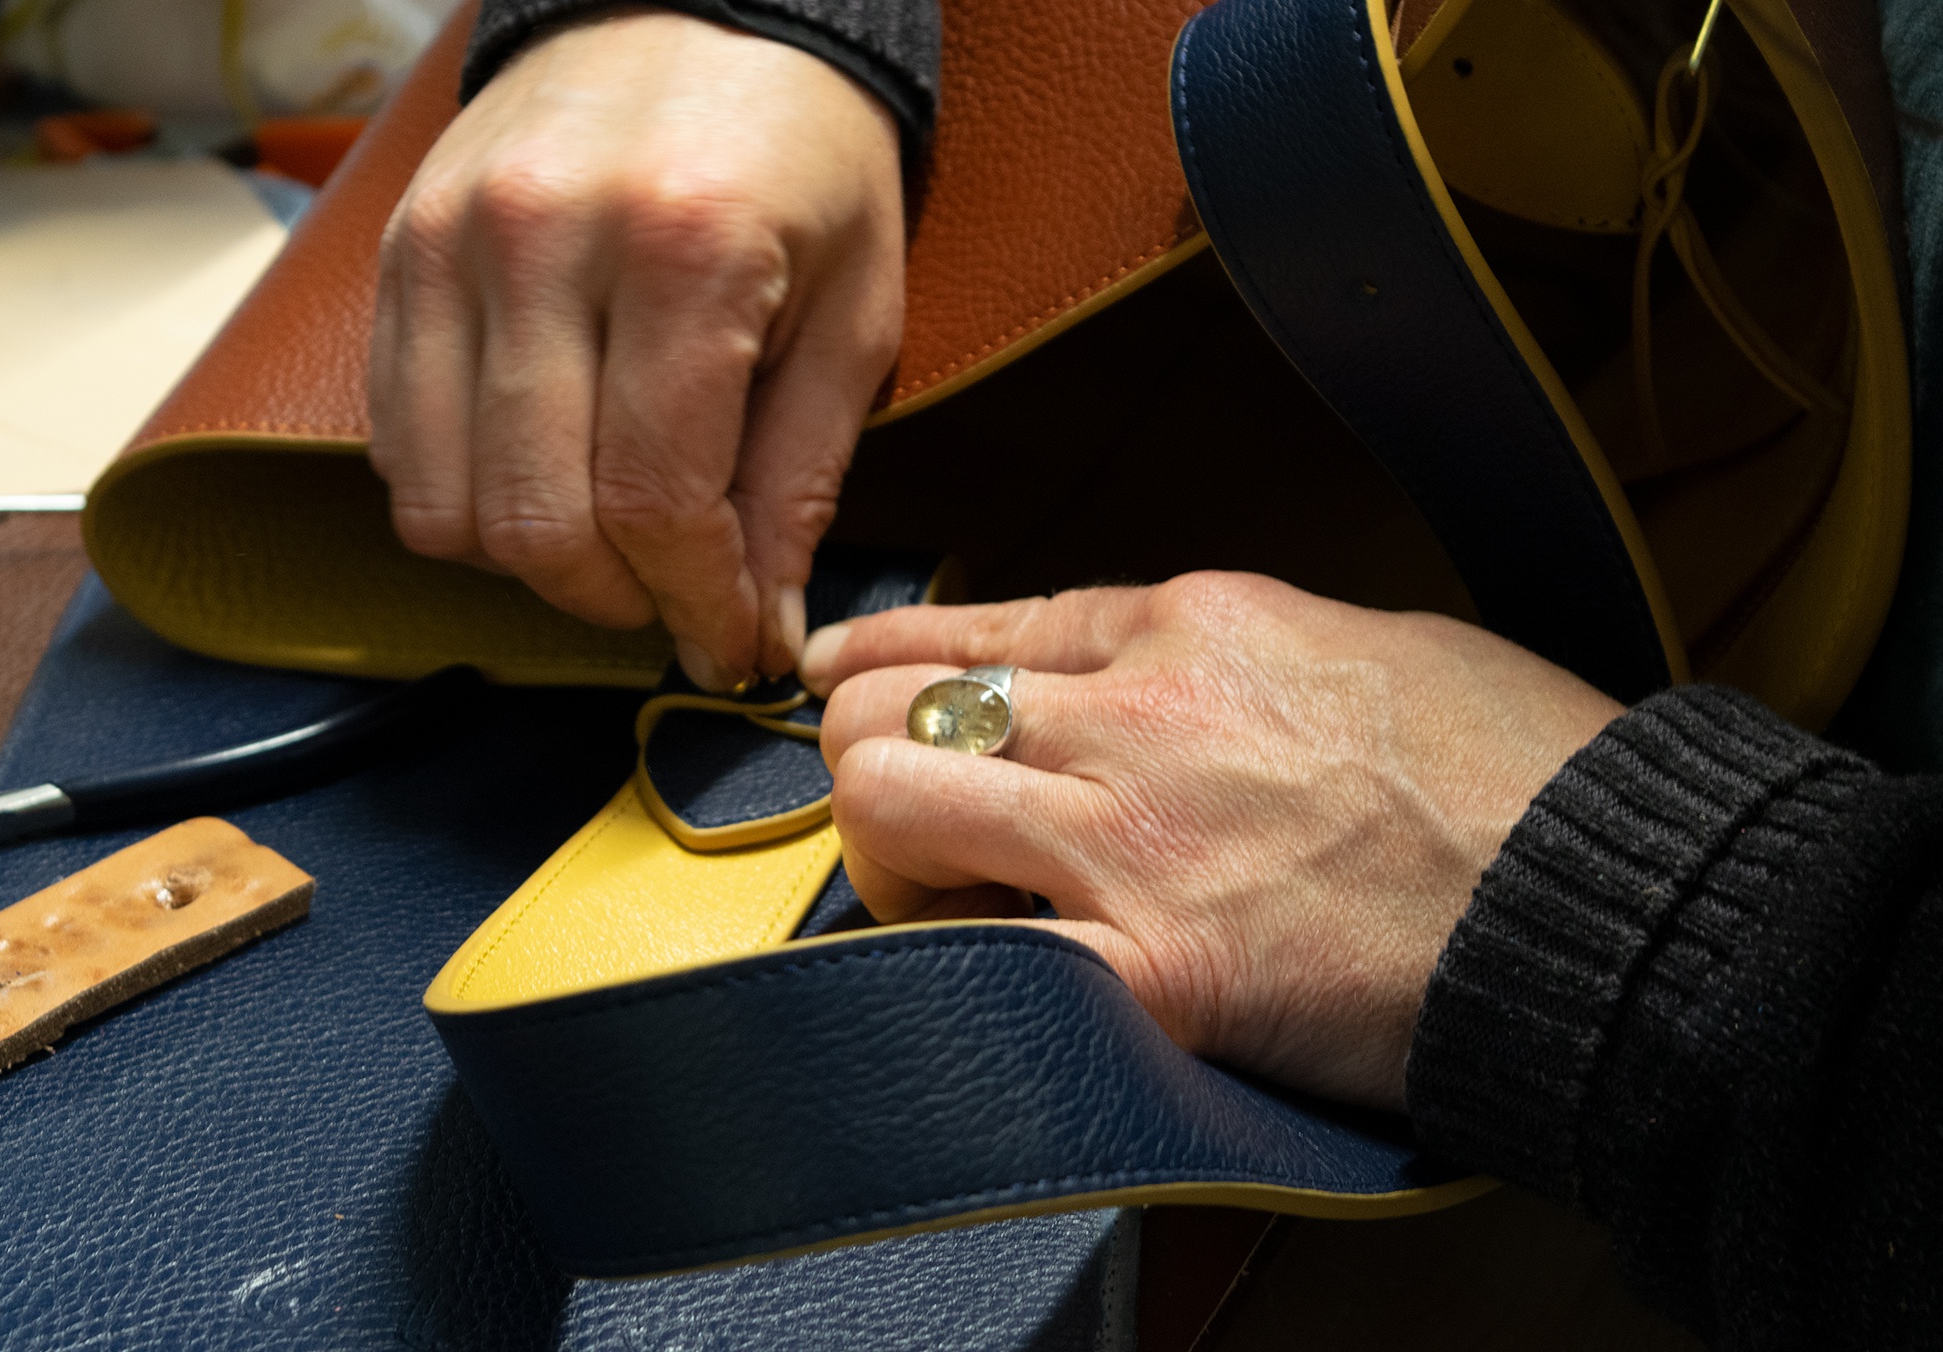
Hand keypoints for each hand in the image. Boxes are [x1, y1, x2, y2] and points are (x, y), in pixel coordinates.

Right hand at [370, 7, 905, 689]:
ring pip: (446, 504)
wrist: (692, 5)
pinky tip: (540, 475)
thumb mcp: (854, 309)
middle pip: (536, 520)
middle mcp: (541, 241)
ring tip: (608, 540)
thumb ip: (800, 477)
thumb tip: (755, 623)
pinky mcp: (397, 254)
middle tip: (672, 602)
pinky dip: (465, 499)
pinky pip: (397, 444)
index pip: (654, 502)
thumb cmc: (799, 156)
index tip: (729, 645)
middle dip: (615, 601)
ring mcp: (448, 245)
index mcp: (683, 249)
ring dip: (532, 564)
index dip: (694, 606)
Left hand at [802, 573, 1622, 1108]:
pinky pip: (967, 955)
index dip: (891, 651)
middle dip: (866, 755)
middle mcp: (1139, 708)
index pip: (987, 619)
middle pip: (895, 701)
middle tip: (899, 815)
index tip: (839, 672)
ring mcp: (1133, 835)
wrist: (1612, 897)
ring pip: (887, 797)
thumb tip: (1162, 675)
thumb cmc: (1526, 776)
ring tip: (934, 899)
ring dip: (882, 851)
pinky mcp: (1154, 970)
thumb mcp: (1369, 643)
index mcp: (1198, 621)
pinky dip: (948, 965)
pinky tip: (985, 974)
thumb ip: (1240, 651)